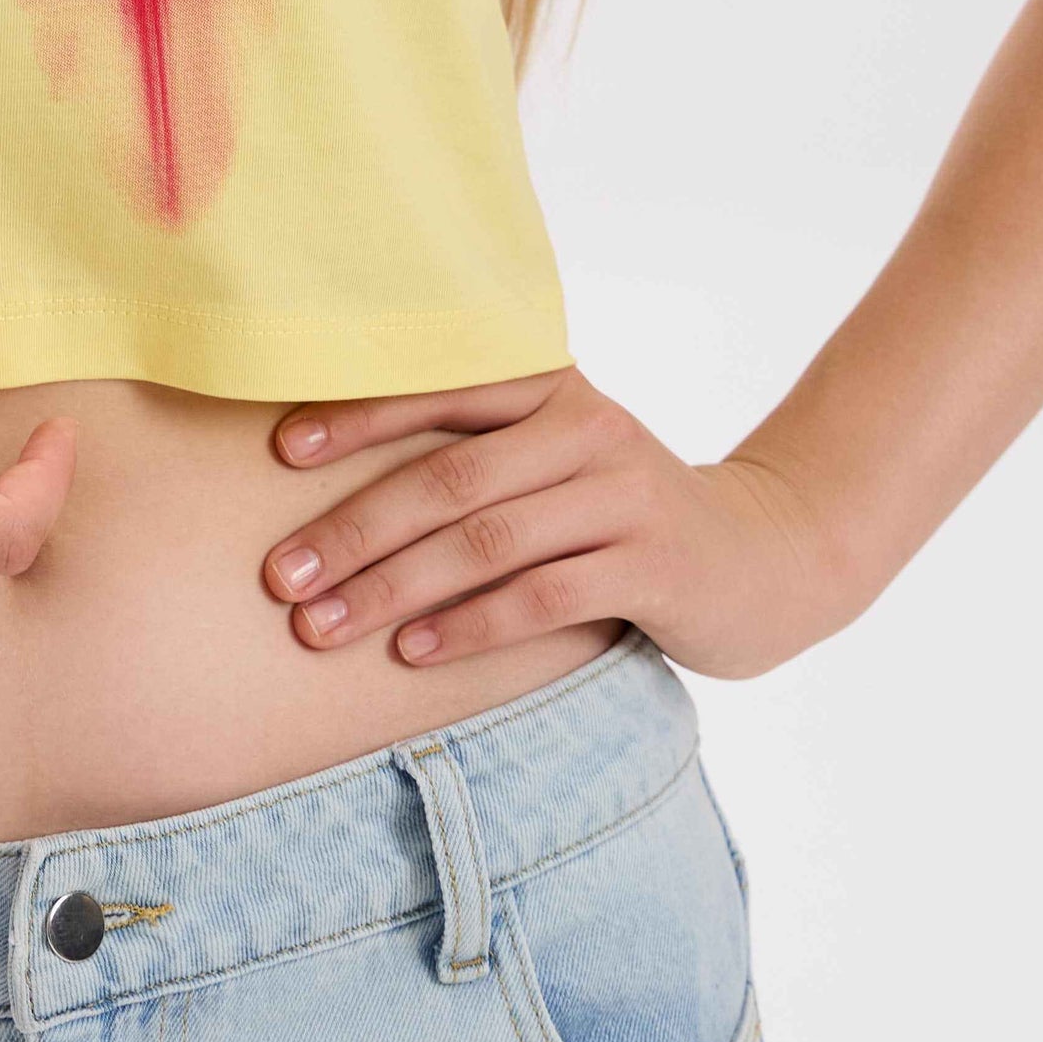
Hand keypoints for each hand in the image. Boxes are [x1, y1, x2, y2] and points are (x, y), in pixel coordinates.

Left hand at [259, 365, 859, 680]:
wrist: (762, 556)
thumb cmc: (617, 514)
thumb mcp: (553, 462)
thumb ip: (471, 453)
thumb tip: (320, 483)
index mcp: (551, 389)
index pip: (441, 390)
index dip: (358, 418)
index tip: (280, 454)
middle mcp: (587, 429)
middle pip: (449, 477)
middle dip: (354, 530)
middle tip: (280, 578)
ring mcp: (625, 496)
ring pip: (487, 541)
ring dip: (393, 588)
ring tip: (322, 628)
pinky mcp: (653, 565)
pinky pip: (542, 595)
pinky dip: (469, 626)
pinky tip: (412, 653)